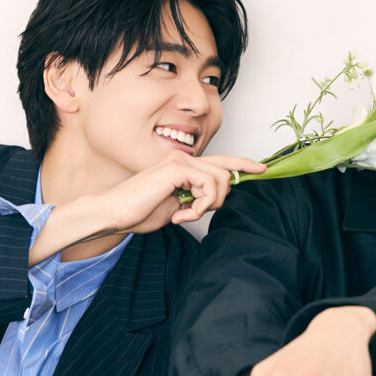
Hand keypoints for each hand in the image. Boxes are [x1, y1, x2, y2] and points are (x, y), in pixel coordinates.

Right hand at [95, 151, 264, 232]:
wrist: (114, 213)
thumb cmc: (138, 212)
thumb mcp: (174, 208)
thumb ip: (193, 201)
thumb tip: (210, 202)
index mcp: (182, 168)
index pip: (218, 162)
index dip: (241, 164)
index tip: (261, 169)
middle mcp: (183, 160)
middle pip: (224, 170)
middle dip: (222, 196)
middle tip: (199, 212)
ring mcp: (180, 162)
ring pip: (220, 180)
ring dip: (208, 205)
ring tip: (186, 215)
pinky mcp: (177, 170)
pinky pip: (208, 186)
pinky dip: (200, 206)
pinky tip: (181, 215)